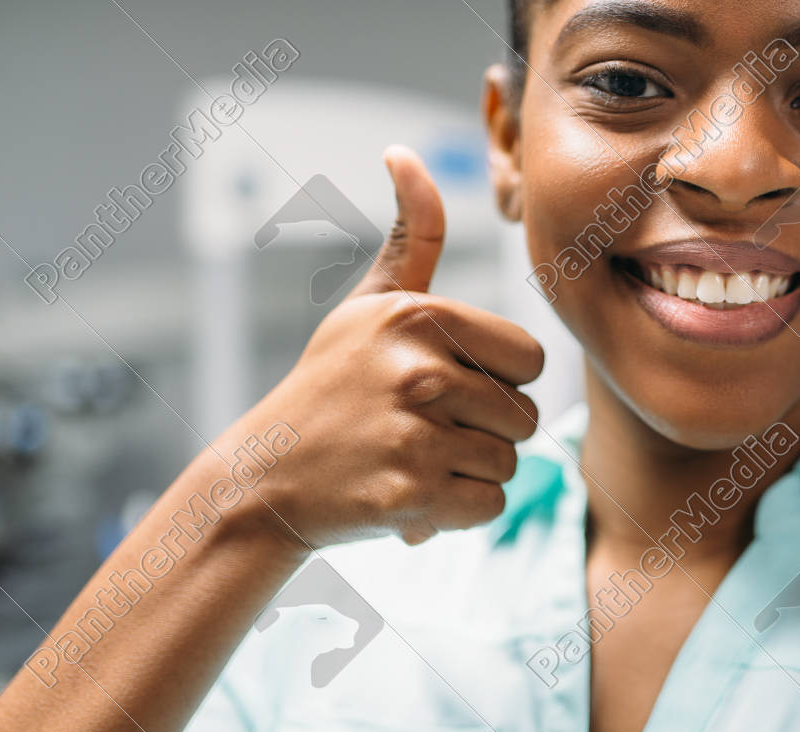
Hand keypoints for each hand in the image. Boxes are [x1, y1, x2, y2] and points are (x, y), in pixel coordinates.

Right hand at [227, 145, 543, 548]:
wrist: (267, 478)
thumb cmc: (333, 386)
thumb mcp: (368, 305)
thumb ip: (411, 237)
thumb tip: (404, 153)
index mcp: (420, 317)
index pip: (532, 358)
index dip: (499, 379)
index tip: (448, 384)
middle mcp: (420, 370)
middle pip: (525, 415)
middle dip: (486, 430)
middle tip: (423, 428)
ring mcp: (415, 435)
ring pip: (510, 463)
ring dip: (471, 471)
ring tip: (414, 458)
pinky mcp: (412, 494)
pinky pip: (490, 506)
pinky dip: (459, 511)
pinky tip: (412, 492)